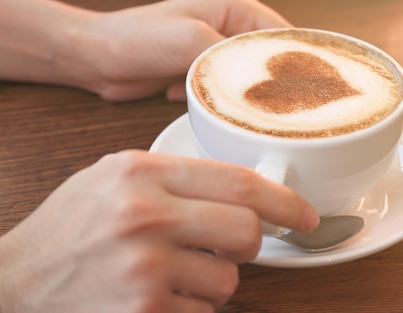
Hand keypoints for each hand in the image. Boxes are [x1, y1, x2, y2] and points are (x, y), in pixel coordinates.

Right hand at [0, 150, 318, 312]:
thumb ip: (176, 176)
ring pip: (229, 281)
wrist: (15, 283)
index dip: (283, 201)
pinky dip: (192, 308)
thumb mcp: (114, 177)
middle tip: (231, 248)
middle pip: (247, 232)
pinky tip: (158, 296)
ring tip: (174, 273)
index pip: (239, 182)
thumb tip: (243, 192)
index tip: (305, 215)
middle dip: (249, 245)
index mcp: (142, 172)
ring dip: (214, 282)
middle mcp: (146, 216)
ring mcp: (144, 268)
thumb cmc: (69, 227)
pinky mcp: (145, 312)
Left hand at [80, 0, 288, 100]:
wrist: (96, 56)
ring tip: (233, 105)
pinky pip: (229, 83)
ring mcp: (218, 42)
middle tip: (272, 107)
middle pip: (269, 55)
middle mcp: (231, 20)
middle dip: (271, 81)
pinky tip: (197, 99)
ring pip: (250, 73)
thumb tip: (270, 78)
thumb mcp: (192, 43)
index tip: (303, 92)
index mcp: (235, 3)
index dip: (296, 62)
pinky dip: (220, 96)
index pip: (282, 33)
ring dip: (243, 92)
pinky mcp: (205, 63)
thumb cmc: (136, 39)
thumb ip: (234, 56)